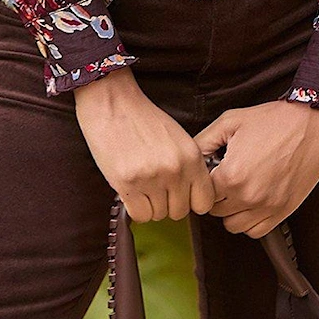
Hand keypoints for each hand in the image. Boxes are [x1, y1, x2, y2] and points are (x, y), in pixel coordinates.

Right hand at [73, 68, 216, 222]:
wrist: (113, 103)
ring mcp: (153, 178)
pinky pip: (140, 215)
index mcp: (191, 156)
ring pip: (159, 215)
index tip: (181, 195)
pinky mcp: (129, 183)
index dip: (191, 201)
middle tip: (155, 186)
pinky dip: (135, 207)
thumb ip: (188, 167)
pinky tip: (131, 189)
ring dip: (149, 204)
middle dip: (167, 203)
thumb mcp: (178, 139)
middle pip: (180, 211)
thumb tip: (191, 197)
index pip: (205, 201)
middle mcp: (176, 169)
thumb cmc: (143, 119)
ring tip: (141, 181)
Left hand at [192, 101, 318, 237]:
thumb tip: (191, 157)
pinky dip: (250, 220)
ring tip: (239, 189)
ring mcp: (266, 207)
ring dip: (231, 210)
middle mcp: (247, 197)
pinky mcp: (282, 212)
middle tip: (226, 176)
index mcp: (231, 175)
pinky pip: (256, 231)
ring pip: (233, 225)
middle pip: (215, 211)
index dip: (205, 180)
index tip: (213, 170)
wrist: (311, 123)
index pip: (202, 192)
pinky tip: (252, 200)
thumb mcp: (231, 121)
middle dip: (216, 195)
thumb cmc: (272, 120)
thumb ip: (204, 140)